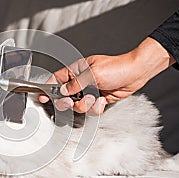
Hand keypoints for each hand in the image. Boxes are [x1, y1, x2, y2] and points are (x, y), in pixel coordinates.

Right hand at [39, 37, 175, 113]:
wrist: (135, 74)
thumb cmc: (117, 67)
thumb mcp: (93, 74)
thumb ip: (76, 84)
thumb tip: (63, 91)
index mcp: (76, 70)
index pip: (56, 79)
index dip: (48, 88)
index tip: (43, 97)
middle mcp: (81, 82)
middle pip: (65, 97)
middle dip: (68, 102)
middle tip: (72, 102)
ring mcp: (89, 91)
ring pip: (78, 106)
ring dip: (85, 105)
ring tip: (95, 98)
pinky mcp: (97, 100)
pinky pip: (90, 109)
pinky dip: (96, 108)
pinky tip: (103, 100)